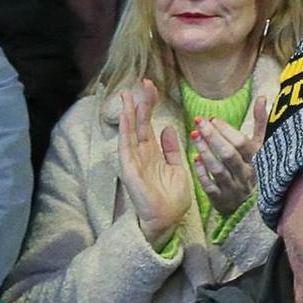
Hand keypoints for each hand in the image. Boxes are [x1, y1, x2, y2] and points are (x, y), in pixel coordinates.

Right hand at [117, 81, 191, 245]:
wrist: (167, 220)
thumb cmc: (172, 198)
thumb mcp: (177, 168)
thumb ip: (172, 149)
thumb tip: (169, 129)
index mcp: (153, 153)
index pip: (149, 124)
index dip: (150, 105)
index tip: (152, 87)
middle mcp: (141, 155)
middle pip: (139, 124)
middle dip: (140, 103)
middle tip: (143, 81)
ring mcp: (133, 162)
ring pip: (130, 132)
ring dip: (129, 113)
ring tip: (128, 94)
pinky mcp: (130, 170)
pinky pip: (126, 147)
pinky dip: (125, 131)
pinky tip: (125, 117)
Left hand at [192, 94, 267, 219]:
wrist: (253, 208)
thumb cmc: (255, 171)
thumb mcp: (260, 147)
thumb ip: (261, 123)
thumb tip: (263, 97)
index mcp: (258, 160)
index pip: (242, 144)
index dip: (227, 130)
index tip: (213, 119)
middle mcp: (247, 174)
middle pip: (229, 155)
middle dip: (213, 137)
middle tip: (199, 121)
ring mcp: (234, 188)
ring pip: (219, 170)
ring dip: (205, 152)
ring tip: (193, 136)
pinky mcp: (222, 201)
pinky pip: (211, 187)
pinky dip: (203, 173)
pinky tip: (194, 159)